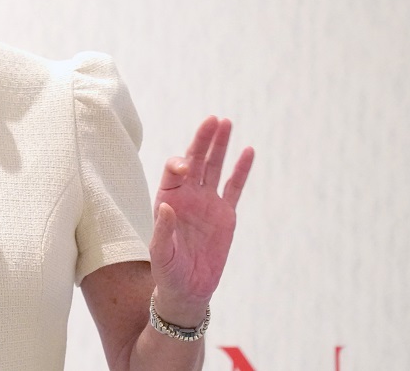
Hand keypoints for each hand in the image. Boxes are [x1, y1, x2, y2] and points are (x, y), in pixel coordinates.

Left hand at [149, 116, 253, 323]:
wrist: (188, 289)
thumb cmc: (168, 272)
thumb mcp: (162, 254)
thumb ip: (162, 231)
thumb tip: (165, 207)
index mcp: (168, 200)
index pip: (173, 172)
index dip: (178, 164)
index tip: (185, 168)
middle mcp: (187, 196)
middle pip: (195, 161)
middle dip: (202, 141)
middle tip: (213, 120)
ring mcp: (207, 202)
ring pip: (214, 168)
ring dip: (219, 146)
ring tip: (226, 123)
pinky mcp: (225, 214)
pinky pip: (234, 187)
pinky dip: (241, 170)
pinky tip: (248, 151)